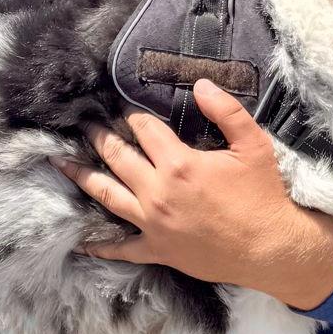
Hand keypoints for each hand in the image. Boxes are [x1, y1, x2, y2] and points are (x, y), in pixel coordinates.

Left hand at [57, 80, 332, 310]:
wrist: (271, 249)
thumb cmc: (264, 196)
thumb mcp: (254, 145)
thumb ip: (226, 111)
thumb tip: (201, 83)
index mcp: (179, 164)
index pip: (143, 129)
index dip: (131, 114)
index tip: (121, 106)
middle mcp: (158, 192)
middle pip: (117, 157)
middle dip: (98, 136)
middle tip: (83, 124)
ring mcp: (153, 224)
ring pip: (107, 196)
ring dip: (81, 177)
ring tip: (60, 163)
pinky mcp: (158, 250)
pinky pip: (121, 248)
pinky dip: (100, 246)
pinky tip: (80, 241)